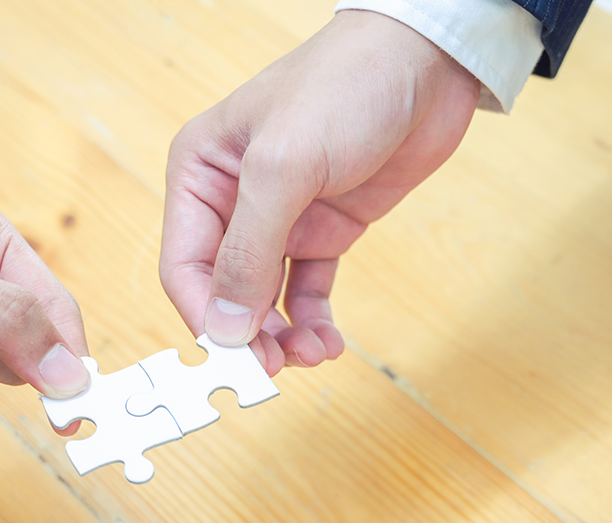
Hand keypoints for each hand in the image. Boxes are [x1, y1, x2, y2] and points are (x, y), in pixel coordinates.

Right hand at [160, 9, 479, 372]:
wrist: (428, 62)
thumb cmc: (343, 87)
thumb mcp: (284, 166)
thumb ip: (248, 249)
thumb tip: (225, 327)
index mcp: (200, 173)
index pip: (183, 264)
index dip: (206, 317)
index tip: (236, 359)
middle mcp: (233, 199)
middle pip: (224, 289)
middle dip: (247, 334)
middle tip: (275, 371)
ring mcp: (282, 216)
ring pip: (266, 297)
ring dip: (282, 334)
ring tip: (312, 355)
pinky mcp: (326, 226)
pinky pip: (307, 288)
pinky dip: (312, 320)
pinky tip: (327, 341)